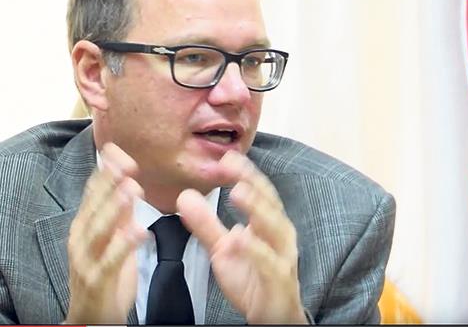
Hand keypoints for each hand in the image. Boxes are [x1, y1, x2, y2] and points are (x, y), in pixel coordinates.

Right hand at [64, 143, 145, 323]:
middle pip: (94, 206)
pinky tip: (138, 231)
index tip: (117, 150)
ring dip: (114, 208)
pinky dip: (123, 246)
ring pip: (99, 230)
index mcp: (85, 225)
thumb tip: (130, 184)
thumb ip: (121, 215)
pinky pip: (110, 261)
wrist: (90, 318)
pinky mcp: (97, 280)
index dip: (104, 171)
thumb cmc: (104, 275)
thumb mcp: (114, 239)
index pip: (93, 192)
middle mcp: (81, 239)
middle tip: (127, 163)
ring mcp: (86, 260)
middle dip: (109, 183)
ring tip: (131, 189)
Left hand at [177, 150, 306, 323]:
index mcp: (268, 223)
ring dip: (257, 208)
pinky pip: (269, 262)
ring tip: (238, 191)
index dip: (243, 173)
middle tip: (231, 164)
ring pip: (274, 228)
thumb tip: (184, 196)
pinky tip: (239, 238)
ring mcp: (283, 256)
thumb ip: (206, 224)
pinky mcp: (279, 279)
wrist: (272, 316)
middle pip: (269, 202)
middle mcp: (280, 235)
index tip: (225, 157)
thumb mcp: (223, 249)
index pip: (258, 191)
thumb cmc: (253, 277)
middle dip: (251, 181)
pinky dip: (255, 250)